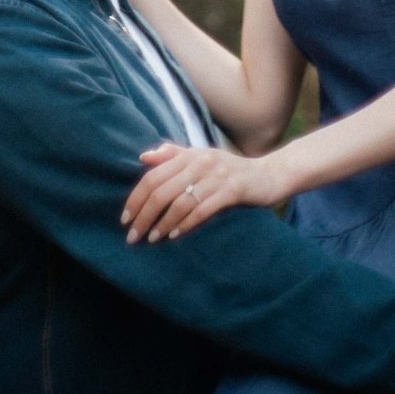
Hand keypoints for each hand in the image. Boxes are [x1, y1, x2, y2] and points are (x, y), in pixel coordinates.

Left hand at [121, 142, 288, 243]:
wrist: (269, 175)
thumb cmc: (230, 170)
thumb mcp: (202, 158)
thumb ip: (174, 155)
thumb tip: (143, 157)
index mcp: (190, 155)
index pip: (153, 175)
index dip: (136, 197)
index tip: (125, 218)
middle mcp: (201, 162)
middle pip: (161, 189)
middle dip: (144, 214)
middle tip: (132, 235)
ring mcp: (217, 176)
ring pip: (179, 201)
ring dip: (162, 223)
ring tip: (151, 238)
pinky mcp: (232, 190)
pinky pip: (202, 209)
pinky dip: (185, 223)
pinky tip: (175, 235)